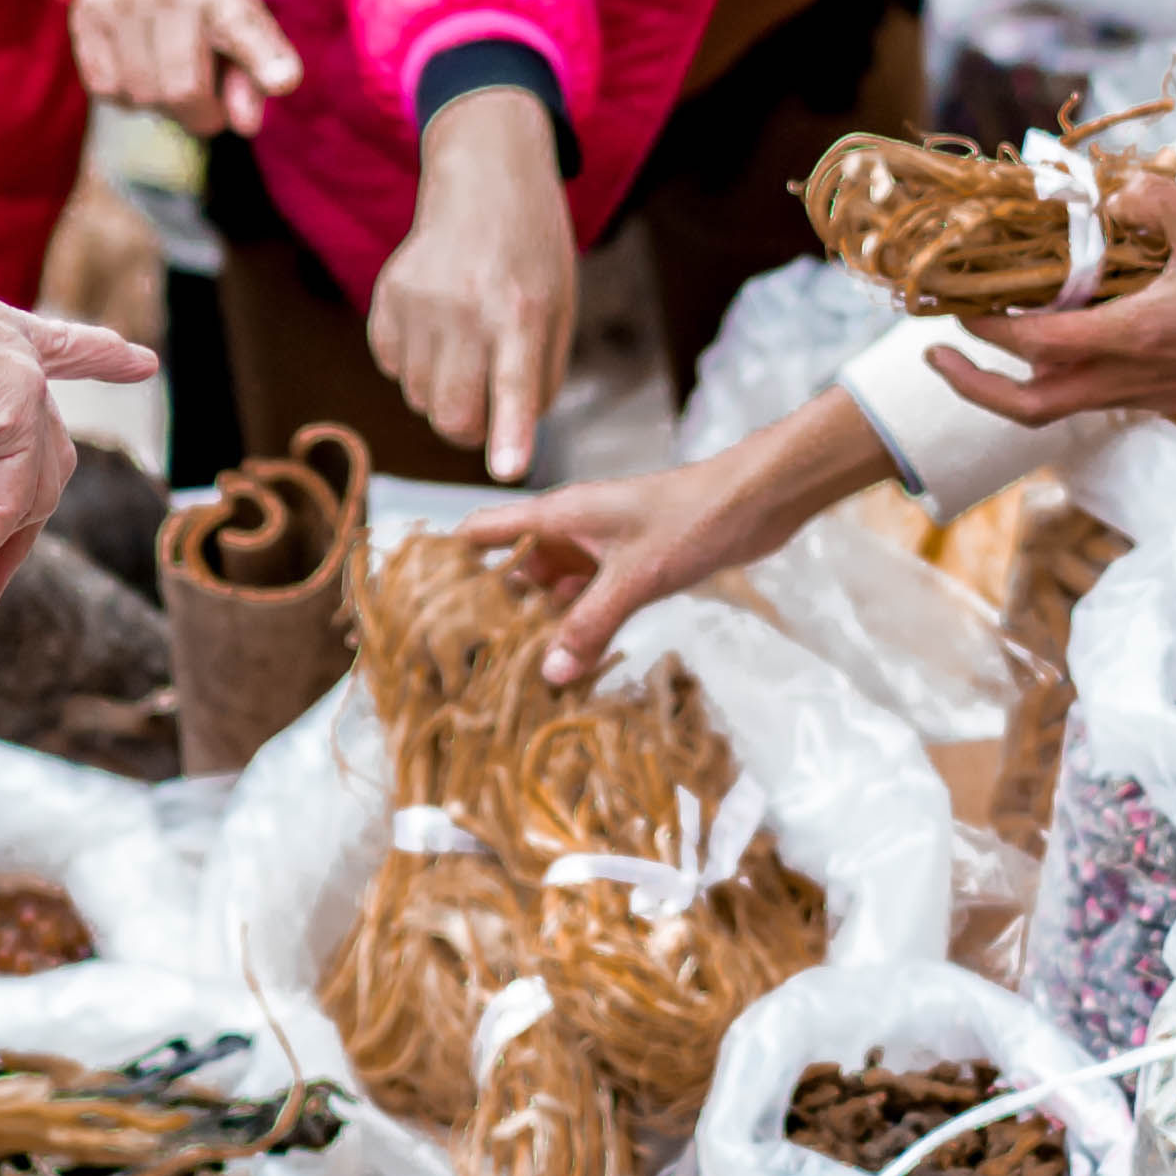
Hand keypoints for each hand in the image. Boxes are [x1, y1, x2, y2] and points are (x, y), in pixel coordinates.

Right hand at [69, 0, 296, 127]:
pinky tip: (138, 68)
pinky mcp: (84, 14)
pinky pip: (105, 89)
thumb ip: (253, 70)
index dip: (265, 60)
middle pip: (181, 91)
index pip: (244, 30)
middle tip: (208, 104)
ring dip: (159, 105)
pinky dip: (125, 95)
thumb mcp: (244, 12)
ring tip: (170, 74)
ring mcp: (120, 1)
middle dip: (200, 115)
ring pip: (139, 96)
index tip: (283, 80)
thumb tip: (245, 125)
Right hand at [371, 80, 579, 480]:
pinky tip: (439, 325)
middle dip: (470, 432)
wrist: (484, 180)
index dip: (510, 432)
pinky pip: (394, 368)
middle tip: (487, 414)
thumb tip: (506, 438)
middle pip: (451, 414)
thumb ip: (540, 377)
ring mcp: (418, 302)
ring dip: (444, 394)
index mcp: (522, 310)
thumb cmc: (532, 255)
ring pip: (420, 399)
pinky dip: (417, 364)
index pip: (515, 383)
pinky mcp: (387, 299)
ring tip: (468, 348)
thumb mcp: (560, 309)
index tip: (508, 471)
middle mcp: (466, 307)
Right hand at [467, 384, 895, 680]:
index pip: (483, 532)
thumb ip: (589, 623)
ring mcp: (602, 548)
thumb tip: (547, 673)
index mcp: (560, 514)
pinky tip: (569, 663)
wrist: (758, 501)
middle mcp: (572, 529)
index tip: (417, 600)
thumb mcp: (635, 576)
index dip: (448, 560)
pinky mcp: (630, 566)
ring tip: (510, 674)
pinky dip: (577, 627)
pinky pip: (589, 600)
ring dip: (538, 625)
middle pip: (514, 570)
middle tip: (462, 662)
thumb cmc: (693, 519)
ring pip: (552, 590)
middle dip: (492, 611)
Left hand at [942, 154, 1175, 442]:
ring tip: (975, 350)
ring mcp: (1139, 394)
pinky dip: (1048, 378)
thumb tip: (1106, 193)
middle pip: (1023, 404)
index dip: (983, 322)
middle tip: (934, 348)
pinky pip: (1082, 397)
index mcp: (1131, 338)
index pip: (1033, 340)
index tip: (949, 298)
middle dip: (969, 382)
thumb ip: (1154, 201)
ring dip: (1003, 387)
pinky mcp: (1155, 397)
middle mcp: (1125, 378)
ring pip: (1049, 409)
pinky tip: (1050, 339)